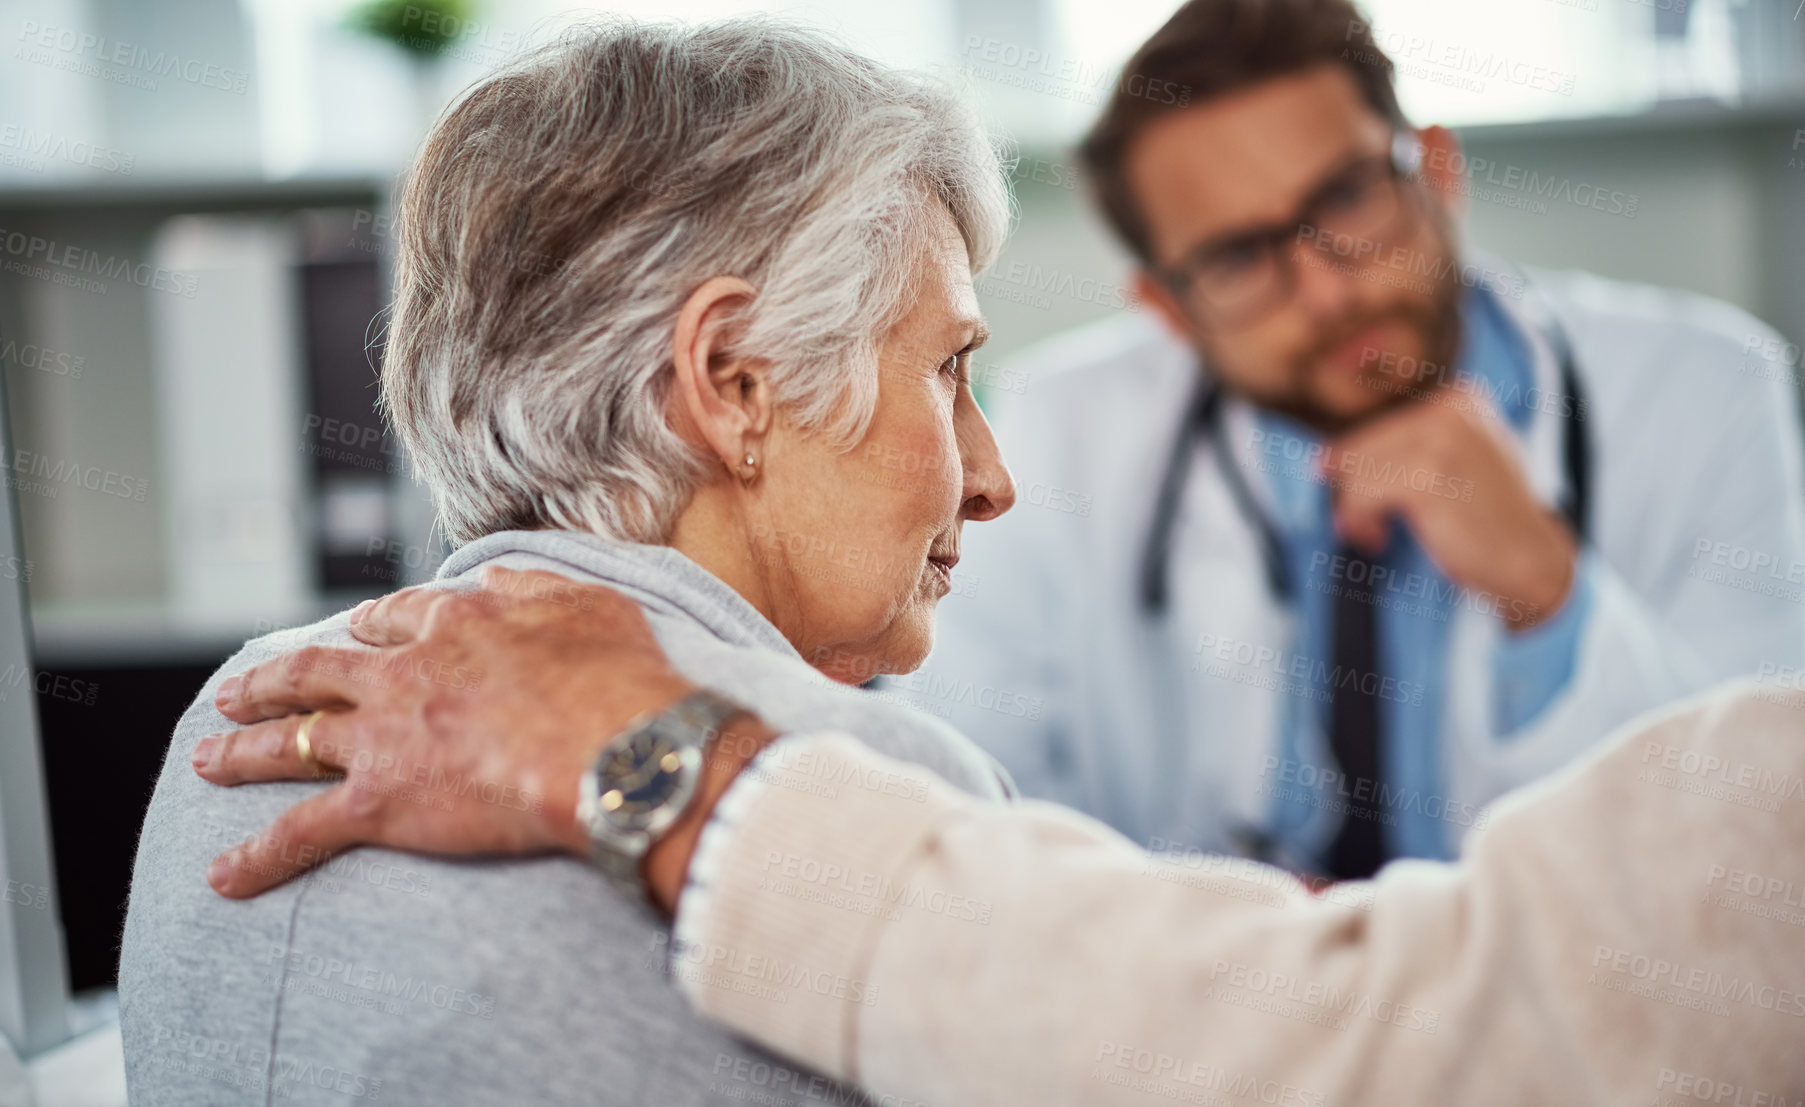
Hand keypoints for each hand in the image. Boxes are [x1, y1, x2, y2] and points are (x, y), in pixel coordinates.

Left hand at [194, 566, 773, 913]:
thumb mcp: (590, 603)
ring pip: (292, 740)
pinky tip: (222, 875)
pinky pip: (303, 831)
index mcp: (456, 623)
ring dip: (242, 750)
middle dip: (273, 680)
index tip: (356, 632)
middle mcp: (405, 673)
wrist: (615, 750)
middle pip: (319, 671)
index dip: (369, 627)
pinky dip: (259, 856)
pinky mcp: (379, 802)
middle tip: (237, 690)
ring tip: (207, 758)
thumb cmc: (619, 679)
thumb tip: (498, 575)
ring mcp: (384, 736)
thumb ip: (536, 585)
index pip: (395, 619)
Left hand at [1321, 388, 1576, 629]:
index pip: (1373, 420)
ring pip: (1354, 469)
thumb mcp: (1450, 462)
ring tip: (1374, 530)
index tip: (1368, 495)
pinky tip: (1379, 537)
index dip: (1357, 461)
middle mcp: (1449, 406)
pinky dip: (1359, 521)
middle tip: (1365, 522)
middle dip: (1351, 486)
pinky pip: (1360, 494)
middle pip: (1358, 443)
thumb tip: (1323, 458)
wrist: (1530, 558)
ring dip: (1353, 508)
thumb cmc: (1483, 515)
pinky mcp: (1428, 476)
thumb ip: (1398, 449)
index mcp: (1456, 396)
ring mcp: (1441, 438)